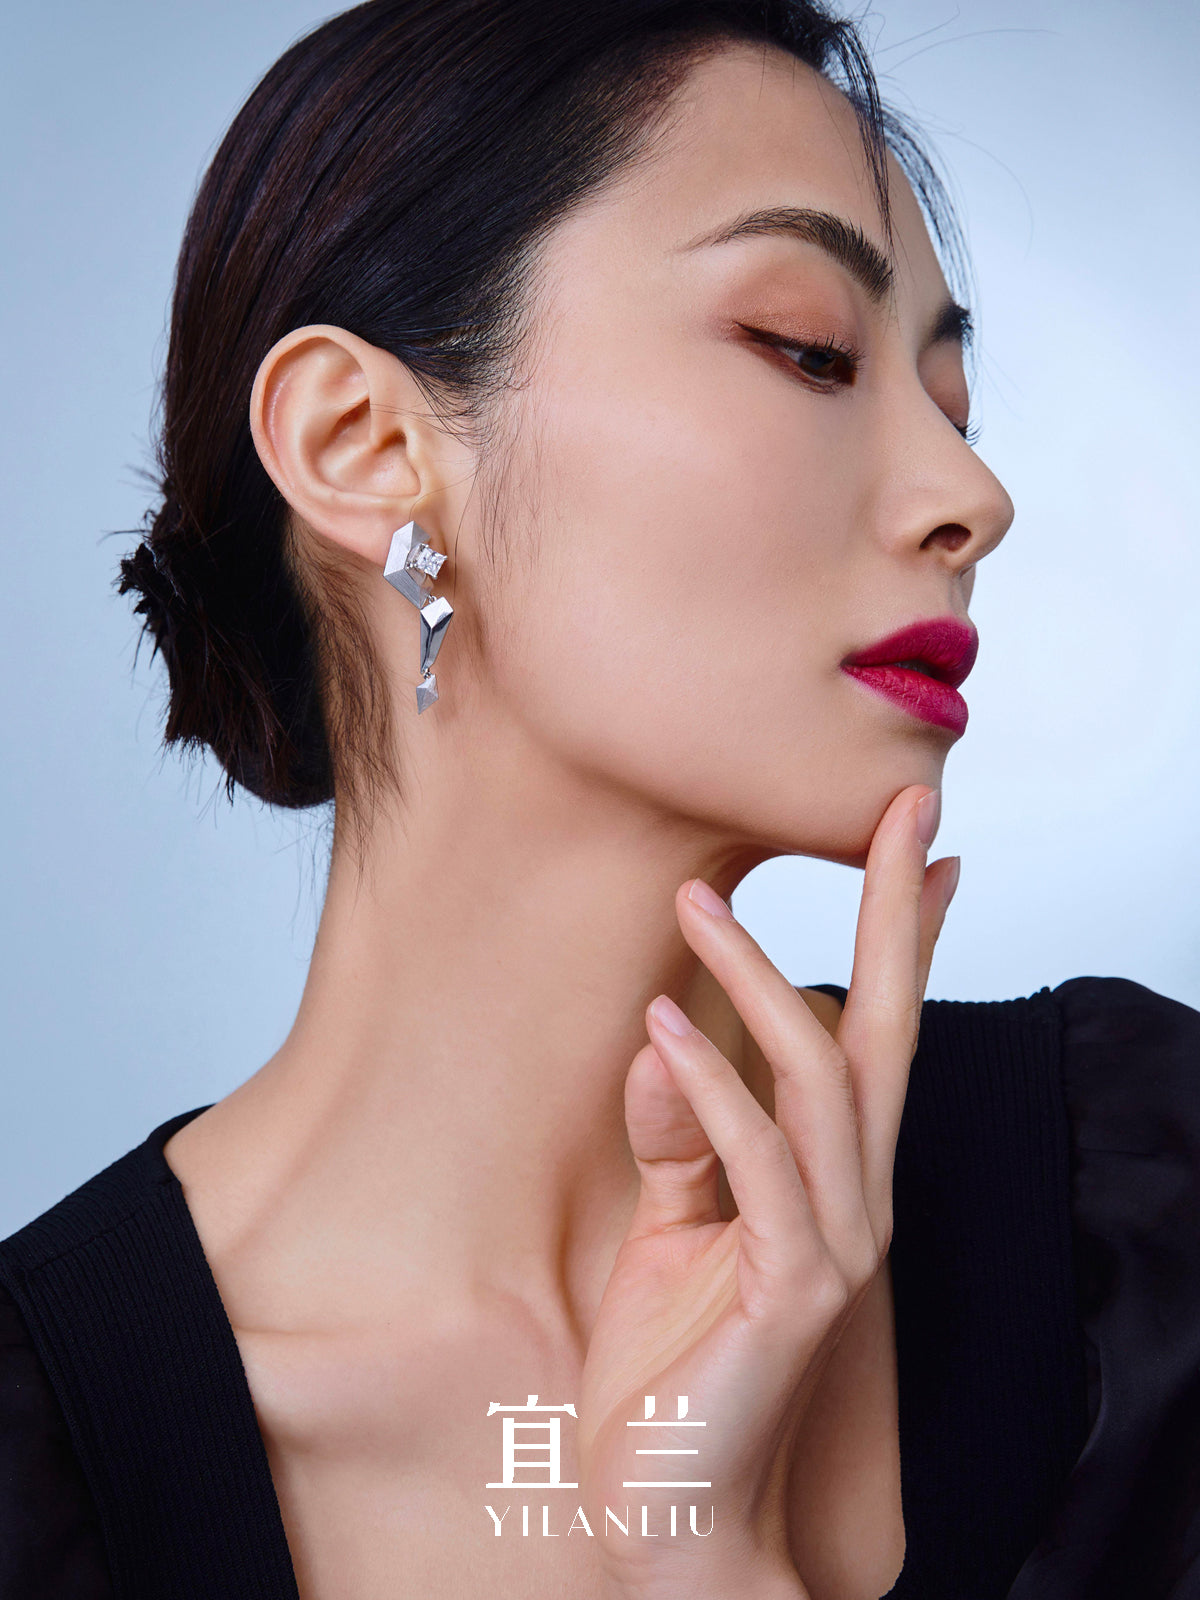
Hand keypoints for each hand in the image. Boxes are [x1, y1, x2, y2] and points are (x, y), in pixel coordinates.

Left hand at [578, 784, 957, 1599]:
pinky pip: (757, 1166)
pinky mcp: (794, 1288)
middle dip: (895, 915)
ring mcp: (835, 1242)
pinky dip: (712, 1091)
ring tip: (698, 902)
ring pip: (820, 1080)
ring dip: (758, 981)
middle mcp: (853, 1195)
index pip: (877, 1033)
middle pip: (886, 1030)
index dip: (903, 940)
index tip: (919, 850)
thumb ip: (679, 1133)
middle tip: (896, 811)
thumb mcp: (669, 1223)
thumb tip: (669, 1035)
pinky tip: (664, 1030)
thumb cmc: (674, 1361)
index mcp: (827, 1173)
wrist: (669, 1502)